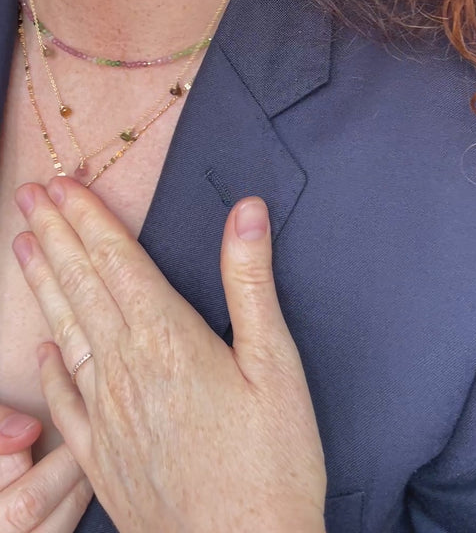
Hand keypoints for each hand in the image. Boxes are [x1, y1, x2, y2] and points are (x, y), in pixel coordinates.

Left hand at [12, 178, 326, 532]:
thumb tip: (246, 212)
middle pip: (83, 287)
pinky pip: (65, 401)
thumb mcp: (277, 364)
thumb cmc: (273, 462)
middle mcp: (126, 370)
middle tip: (30, 196)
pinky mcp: (102, 458)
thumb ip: (251, 283)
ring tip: (22, 246)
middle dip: (56, 235)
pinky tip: (41, 348)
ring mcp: (107, 415)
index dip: (89, 219)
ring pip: (65, 332)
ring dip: (42, 284)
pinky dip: (49, 367)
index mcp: (168, 339)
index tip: (64, 185)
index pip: (117, 261)